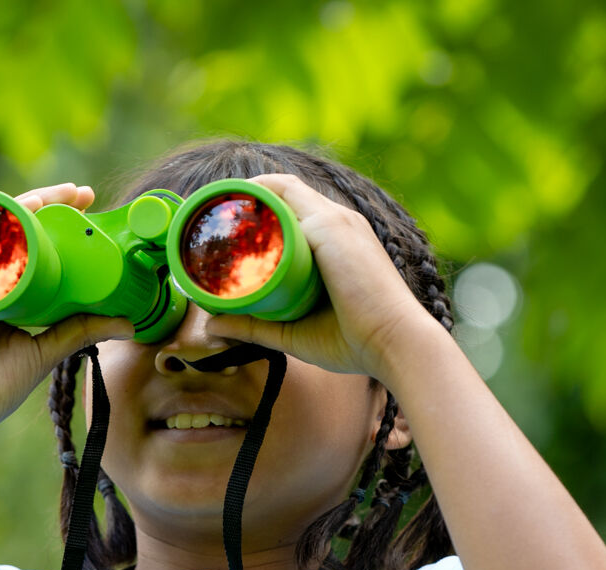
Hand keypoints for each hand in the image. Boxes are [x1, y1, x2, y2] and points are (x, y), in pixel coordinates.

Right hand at [0, 182, 133, 445]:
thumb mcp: (45, 353)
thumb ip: (80, 332)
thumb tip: (128, 323)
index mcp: (5, 292)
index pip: (34, 247)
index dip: (60, 225)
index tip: (89, 207)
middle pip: (15, 231)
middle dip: (48, 204)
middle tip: (82, 193)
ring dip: (26, 206)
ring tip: (59, 195)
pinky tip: (18, 212)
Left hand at [203, 173, 440, 382]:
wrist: (396, 344)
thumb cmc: (356, 343)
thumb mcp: (292, 332)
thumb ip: (254, 326)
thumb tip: (211, 326)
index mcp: (337, 240)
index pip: (292, 208)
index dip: (257, 209)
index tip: (224, 224)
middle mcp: (338, 221)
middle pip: (282, 191)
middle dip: (244, 197)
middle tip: (208, 217)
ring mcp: (334, 220)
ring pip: (280, 189)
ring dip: (244, 193)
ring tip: (212, 207)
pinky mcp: (329, 228)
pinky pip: (283, 198)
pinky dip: (254, 196)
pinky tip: (230, 205)